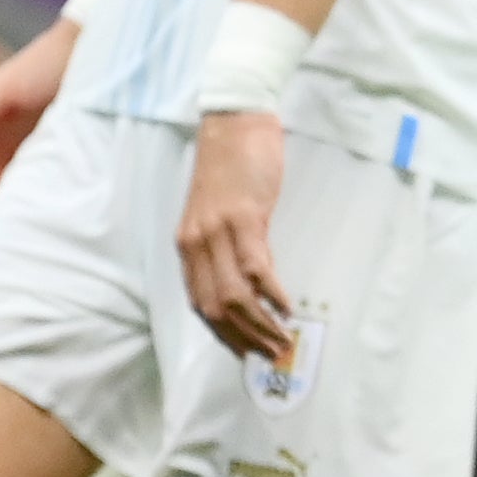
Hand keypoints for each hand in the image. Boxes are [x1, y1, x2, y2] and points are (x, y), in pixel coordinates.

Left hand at [177, 109, 294, 360]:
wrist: (235, 120)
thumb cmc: (231, 164)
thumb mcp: (220, 213)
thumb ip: (228, 247)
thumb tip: (251, 284)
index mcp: (188, 245)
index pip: (200, 304)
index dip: (224, 335)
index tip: (246, 354)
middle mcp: (196, 243)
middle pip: (216, 308)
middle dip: (244, 339)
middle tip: (271, 356)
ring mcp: (217, 231)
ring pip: (234, 295)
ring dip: (260, 325)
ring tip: (283, 340)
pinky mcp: (242, 217)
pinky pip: (256, 268)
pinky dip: (272, 294)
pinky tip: (287, 307)